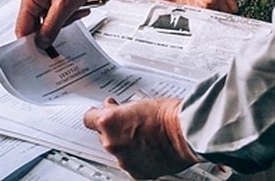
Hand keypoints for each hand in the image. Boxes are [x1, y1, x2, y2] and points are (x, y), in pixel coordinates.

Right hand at [15, 0, 113, 46]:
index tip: (44, 53)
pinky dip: (67, 15)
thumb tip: (41, 45)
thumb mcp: (64, 8)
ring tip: (76, 11)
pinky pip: (55, 14)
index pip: (22, 30)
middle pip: (35, 27)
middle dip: (52, 30)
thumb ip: (50, 28)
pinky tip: (79, 9)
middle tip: (67, 27)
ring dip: (63, 21)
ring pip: (47, 21)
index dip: (32, 43)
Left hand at [84, 97, 198, 178]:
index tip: (99, 112)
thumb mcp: (138, 102)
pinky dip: (137, 157)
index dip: (96, 114)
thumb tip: (115, 109)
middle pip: (103, 135)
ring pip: (117, 151)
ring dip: (125, 143)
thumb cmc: (167, 115)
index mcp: (109, 122)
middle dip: (113, 129)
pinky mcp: (136, 172)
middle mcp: (112, 143)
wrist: (185, 132)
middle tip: (128, 121)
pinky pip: (131, 163)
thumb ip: (120, 110)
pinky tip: (148, 147)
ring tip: (144, 134)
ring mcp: (124, 159)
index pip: (89, 118)